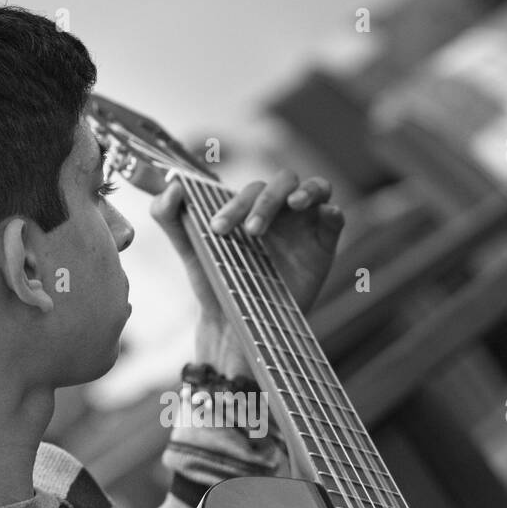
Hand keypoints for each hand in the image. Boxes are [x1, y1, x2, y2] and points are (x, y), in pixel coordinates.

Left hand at [151, 170, 344, 375]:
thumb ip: (170, 217)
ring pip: (316, 188)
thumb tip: (173, 186)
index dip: (237, 204)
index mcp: (252, 207)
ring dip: (307, 190)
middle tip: (252, 232)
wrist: (236, 325)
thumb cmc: (215, 284)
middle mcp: (280, 212)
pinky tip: (325, 216)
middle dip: (267, 201)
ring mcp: (304, 227)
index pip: (251, 188)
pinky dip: (333, 211)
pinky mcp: (324, 246)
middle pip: (283, 182)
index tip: (218, 230)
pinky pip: (336, 218)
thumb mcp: (189, 251)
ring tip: (295, 204)